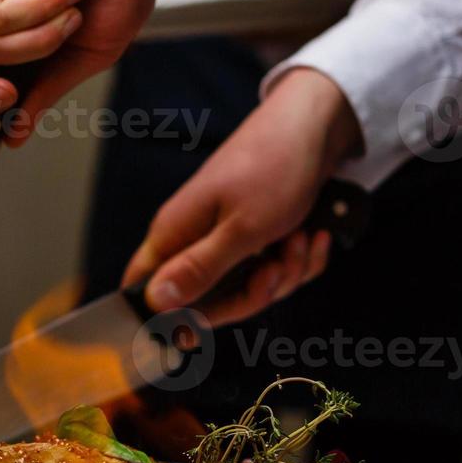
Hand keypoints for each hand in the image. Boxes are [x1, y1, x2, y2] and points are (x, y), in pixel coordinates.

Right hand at [122, 68, 362, 324]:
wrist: (319, 124)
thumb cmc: (275, 167)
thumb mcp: (241, 229)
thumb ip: (198, 270)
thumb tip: (155, 304)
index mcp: (175, 233)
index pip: (142, 289)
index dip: (163, 319)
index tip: (191, 338)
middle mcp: (196, 238)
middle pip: (209, 302)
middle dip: (253, 294)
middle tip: (273, 267)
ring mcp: (229, 237)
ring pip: (250, 288)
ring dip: (286, 271)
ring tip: (299, 237)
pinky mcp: (259, 235)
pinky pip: (276, 270)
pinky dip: (301, 258)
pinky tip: (314, 234)